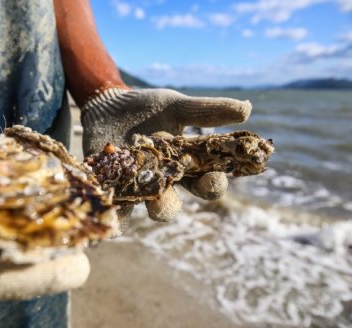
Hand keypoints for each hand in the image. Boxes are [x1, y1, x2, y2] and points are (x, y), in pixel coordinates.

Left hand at [81, 88, 250, 223]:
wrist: (110, 103)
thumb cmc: (148, 107)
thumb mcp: (177, 106)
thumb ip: (207, 111)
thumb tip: (247, 110)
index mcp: (184, 166)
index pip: (204, 182)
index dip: (213, 185)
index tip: (215, 178)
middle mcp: (162, 182)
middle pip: (172, 204)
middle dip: (171, 206)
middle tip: (166, 198)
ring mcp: (136, 187)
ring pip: (142, 210)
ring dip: (144, 210)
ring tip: (143, 202)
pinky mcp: (112, 186)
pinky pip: (116, 210)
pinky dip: (116, 216)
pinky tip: (112, 212)